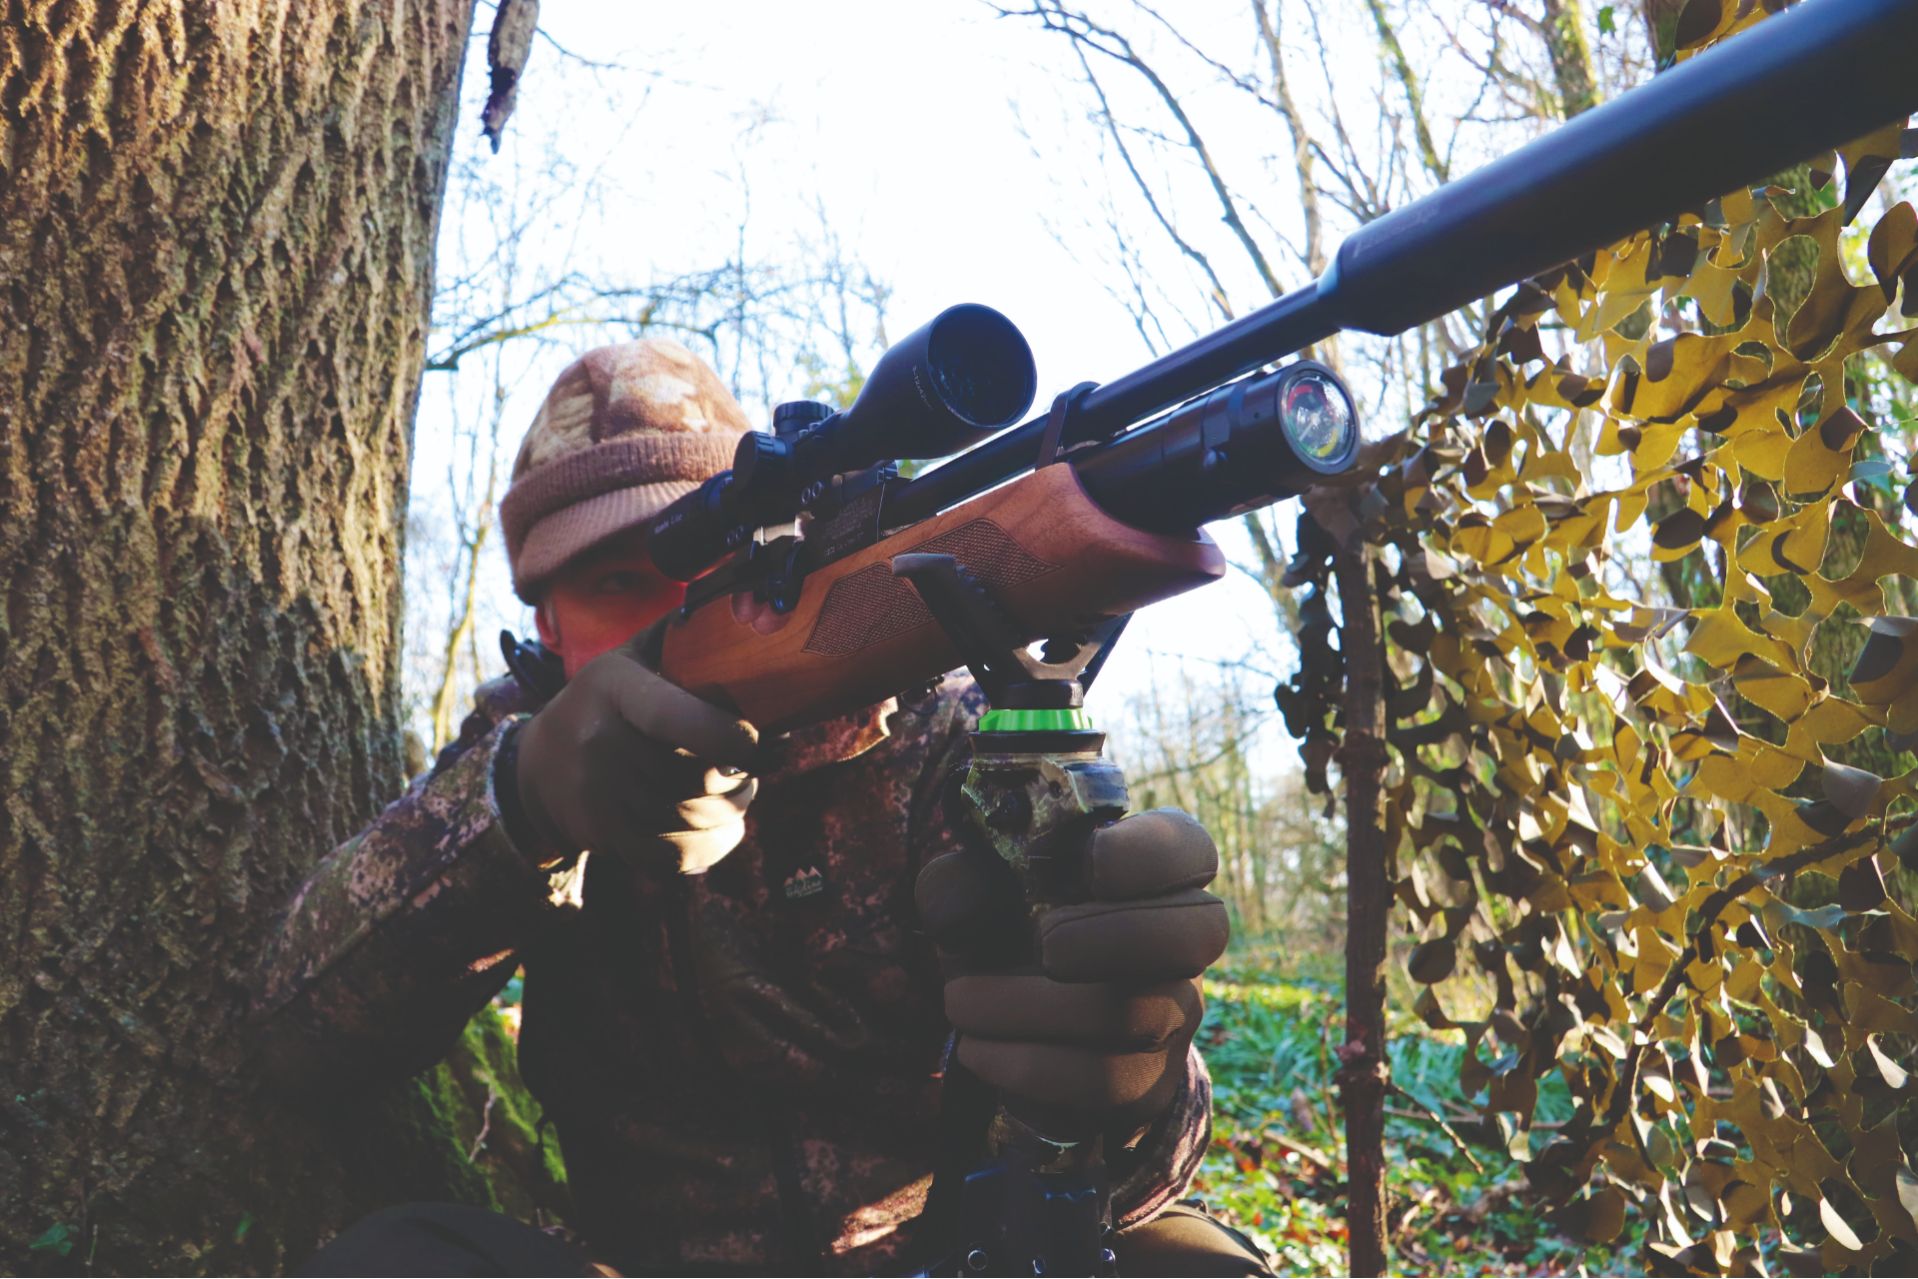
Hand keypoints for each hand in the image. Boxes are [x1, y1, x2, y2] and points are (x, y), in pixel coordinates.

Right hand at [512, 638, 759, 873]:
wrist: (540, 768)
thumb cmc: (605, 702)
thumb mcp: (630, 657)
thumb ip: (682, 636)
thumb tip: (751, 608)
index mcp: (615, 689)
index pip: (676, 718)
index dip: (730, 735)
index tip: (758, 742)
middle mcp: (601, 745)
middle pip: (695, 777)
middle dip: (741, 777)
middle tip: (752, 766)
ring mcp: (601, 798)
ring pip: (692, 819)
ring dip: (731, 811)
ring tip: (736, 792)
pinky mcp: (607, 839)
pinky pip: (677, 857)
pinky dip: (712, 846)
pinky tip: (722, 826)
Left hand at [917, 808, 1228, 1129]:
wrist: (1015, 1028)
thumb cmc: (1006, 933)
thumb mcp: (975, 898)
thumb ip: (958, 886)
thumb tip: (954, 909)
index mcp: (1149, 871)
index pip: (1189, 847)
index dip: (1149, 853)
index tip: (1087, 861)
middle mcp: (1181, 939)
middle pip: (1199, 930)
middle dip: (1113, 935)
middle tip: (1041, 944)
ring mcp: (1175, 1013)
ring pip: (1139, 1013)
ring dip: (1033, 1009)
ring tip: (960, 1002)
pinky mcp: (1149, 1080)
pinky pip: (1106, 1079)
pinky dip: (1028, 1064)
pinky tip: (977, 1048)